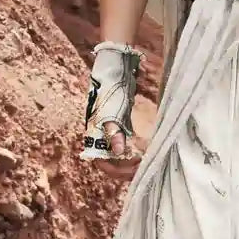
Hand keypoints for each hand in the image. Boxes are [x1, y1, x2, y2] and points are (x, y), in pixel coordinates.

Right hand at [80, 42, 141, 161]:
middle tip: (143, 167)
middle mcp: (100, 135)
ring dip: (129, 161)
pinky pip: (124, 143)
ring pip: (117, 154)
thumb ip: (114, 131)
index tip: (134, 168)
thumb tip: (119, 151)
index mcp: (93, 134)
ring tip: (145, 161)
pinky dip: (132, 150)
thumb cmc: (110, 89)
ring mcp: (109, 129)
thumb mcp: (113, 111)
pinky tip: (144, 150)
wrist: (113, 68)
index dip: (117, 170)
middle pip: (110, 161)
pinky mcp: (119, 122)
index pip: (101, 162)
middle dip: (125, 169)